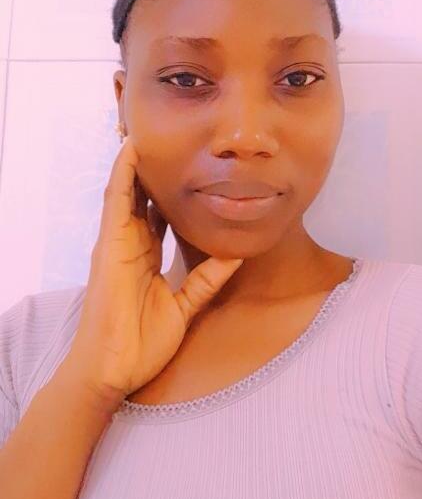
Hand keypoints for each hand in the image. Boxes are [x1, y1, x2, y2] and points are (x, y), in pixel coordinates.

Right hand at [64, 135, 243, 406]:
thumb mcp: (185, 305)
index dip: (169, 191)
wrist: (114, 369)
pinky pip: (116, 201)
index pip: (158, 214)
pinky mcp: (109, 245)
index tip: (188, 168)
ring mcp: (117, 242)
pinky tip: (131, 151)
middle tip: (170, 140)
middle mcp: (130, 244)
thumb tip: (235, 255)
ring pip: (127, 190)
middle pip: (143, 197)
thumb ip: (207, 279)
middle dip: (154, 170)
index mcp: (145, 256)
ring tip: (148, 130)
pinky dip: (123, 174)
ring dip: (136, 162)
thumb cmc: (142, 342)